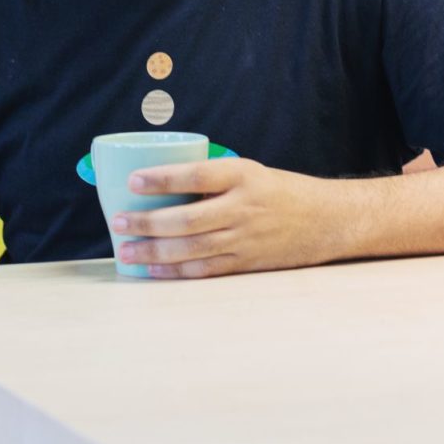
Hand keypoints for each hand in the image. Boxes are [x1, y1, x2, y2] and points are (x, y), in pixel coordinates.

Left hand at [112, 158, 338, 278]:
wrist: (326, 220)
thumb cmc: (280, 191)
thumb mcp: (250, 172)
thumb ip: (213, 179)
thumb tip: (163, 183)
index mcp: (243, 176)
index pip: (195, 175)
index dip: (162, 178)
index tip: (132, 180)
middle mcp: (243, 208)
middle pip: (187, 218)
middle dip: (147, 222)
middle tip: (117, 221)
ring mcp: (245, 239)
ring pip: (191, 248)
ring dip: (154, 251)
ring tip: (125, 250)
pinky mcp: (246, 263)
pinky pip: (205, 269)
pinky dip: (176, 271)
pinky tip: (153, 270)